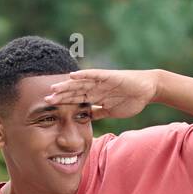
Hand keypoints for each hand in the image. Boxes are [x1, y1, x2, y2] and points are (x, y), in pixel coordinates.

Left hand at [43, 68, 158, 120]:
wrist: (147, 90)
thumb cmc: (131, 100)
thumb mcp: (111, 111)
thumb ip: (98, 112)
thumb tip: (87, 118)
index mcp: (95, 96)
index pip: (76, 100)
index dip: (63, 103)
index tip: (50, 109)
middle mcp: (96, 88)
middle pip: (74, 92)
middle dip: (61, 96)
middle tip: (45, 100)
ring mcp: (101, 82)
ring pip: (81, 83)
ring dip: (67, 86)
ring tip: (54, 88)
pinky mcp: (109, 76)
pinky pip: (94, 75)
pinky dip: (84, 75)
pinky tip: (73, 75)